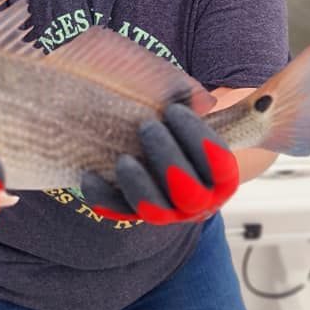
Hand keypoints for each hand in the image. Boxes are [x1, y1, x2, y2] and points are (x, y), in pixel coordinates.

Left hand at [81, 103, 238, 223]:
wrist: (152, 142)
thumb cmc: (172, 119)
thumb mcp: (183, 105)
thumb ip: (191, 99)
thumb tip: (195, 96)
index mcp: (220, 177)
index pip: (219, 165)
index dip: (198, 139)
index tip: (174, 110)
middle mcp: (197, 201)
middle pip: (190, 194)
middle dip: (168, 159)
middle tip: (147, 127)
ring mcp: (166, 211)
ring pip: (156, 211)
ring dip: (140, 186)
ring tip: (124, 159)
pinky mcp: (132, 213)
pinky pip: (117, 212)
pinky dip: (103, 196)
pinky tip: (90, 175)